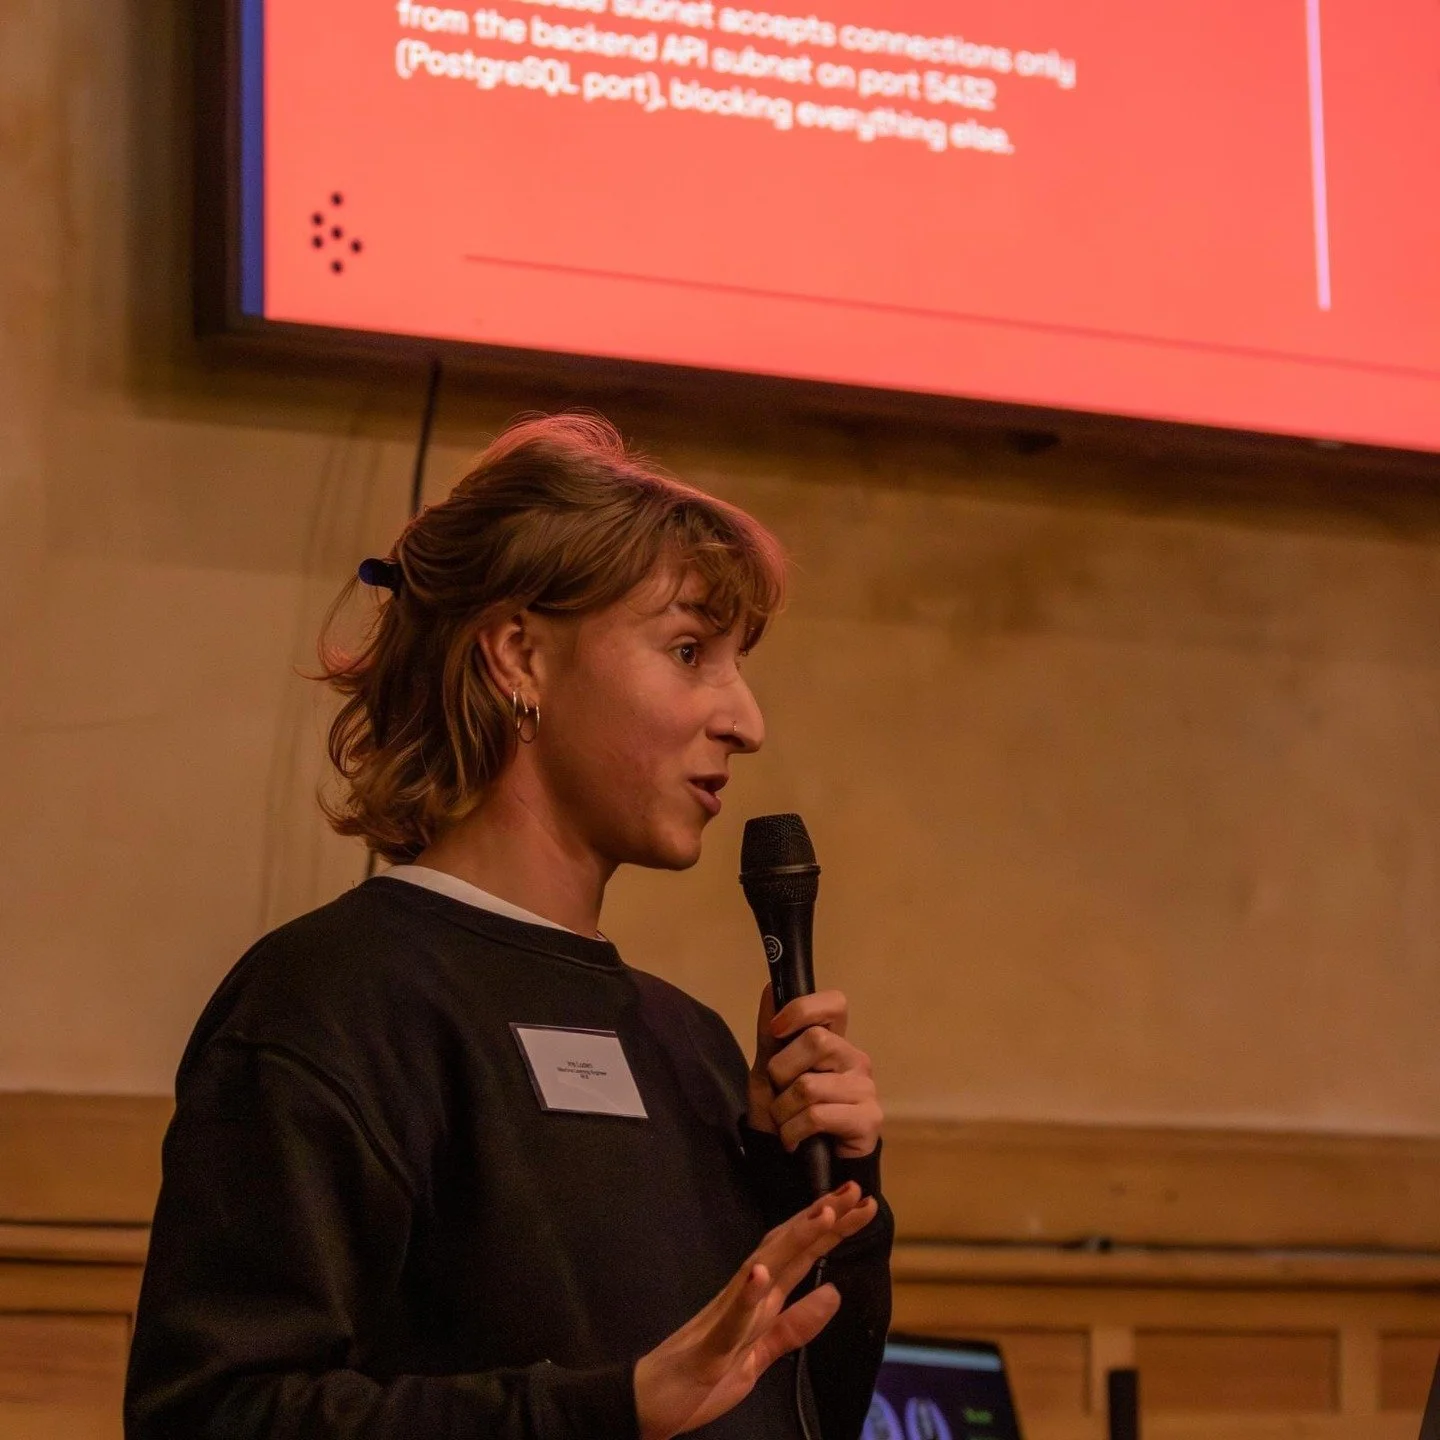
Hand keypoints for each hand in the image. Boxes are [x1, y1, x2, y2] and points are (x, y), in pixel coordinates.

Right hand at [632, 1183, 877, 1439]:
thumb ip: (795, 1324)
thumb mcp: (762, 1352)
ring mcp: (727, 1318)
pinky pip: (730, 1321)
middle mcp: (746, 1297)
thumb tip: (834, 1293)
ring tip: (823, 1214)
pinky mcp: (711, 1348)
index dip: (832, 1228)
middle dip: (823, 1219)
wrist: (650, 1404)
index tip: (862, 1202)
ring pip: (764, 1270)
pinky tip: (759, 1275)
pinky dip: (746, 1296)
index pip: (800, 1255)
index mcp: (760, 1300)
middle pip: (788, 1249)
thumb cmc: (703, 1374)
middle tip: (855, 1190)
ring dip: (794, 1240)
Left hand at [747, 985, 882, 1159]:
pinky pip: (816, 1115)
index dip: (803, 1009)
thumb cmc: (787, 1114)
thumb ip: (771, 1033)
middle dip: (781, 1071)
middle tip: (780, 1093)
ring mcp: (866, 1088)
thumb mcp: (769, 1072)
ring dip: (783, 1111)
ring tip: (786, 1124)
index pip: (834, 1004)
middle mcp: (855, 1059)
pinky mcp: (869, 1119)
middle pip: (816, 1040)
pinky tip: (795, 1141)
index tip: (776, 1031)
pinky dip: (793, 1131)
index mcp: (834, 1041)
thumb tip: (771, 986)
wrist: (796, 1168)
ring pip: (809, 1085)